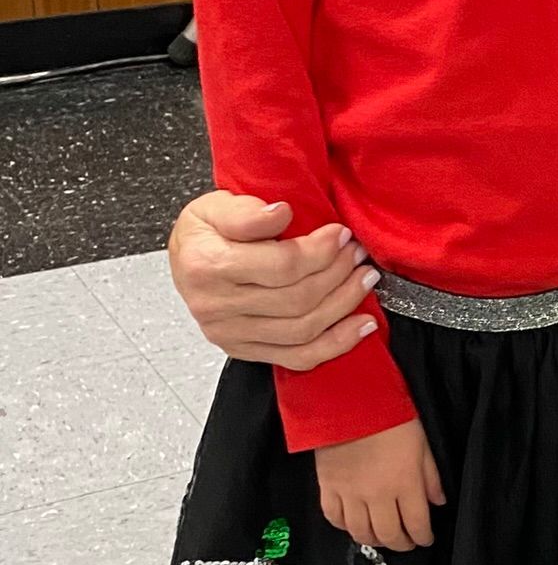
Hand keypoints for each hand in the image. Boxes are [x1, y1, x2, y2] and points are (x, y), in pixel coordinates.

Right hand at [168, 192, 376, 369]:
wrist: (185, 261)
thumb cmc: (203, 232)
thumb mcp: (214, 206)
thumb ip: (247, 212)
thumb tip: (280, 214)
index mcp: (208, 266)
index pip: (281, 266)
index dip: (320, 251)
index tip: (341, 234)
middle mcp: (217, 307)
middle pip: (297, 299)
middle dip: (338, 274)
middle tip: (357, 253)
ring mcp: (231, 335)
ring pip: (303, 329)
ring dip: (343, 304)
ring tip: (364, 279)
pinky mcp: (245, 351)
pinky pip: (298, 358)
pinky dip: (336, 344)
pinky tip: (361, 325)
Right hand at [316, 416, 444, 551]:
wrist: (349, 398)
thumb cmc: (390, 415)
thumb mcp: (422, 443)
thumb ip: (430, 476)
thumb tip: (438, 502)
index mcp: (405, 483)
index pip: (417, 524)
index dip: (423, 537)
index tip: (426, 538)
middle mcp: (377, 495)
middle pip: (389, 535)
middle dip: (401, 544)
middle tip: (406, 541)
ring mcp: (350, 493)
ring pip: (361, 532)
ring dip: (374, 540)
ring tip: (382, 535)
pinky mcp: (327, 486)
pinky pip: (333, 517)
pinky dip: (344, 526)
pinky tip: (354, 524)